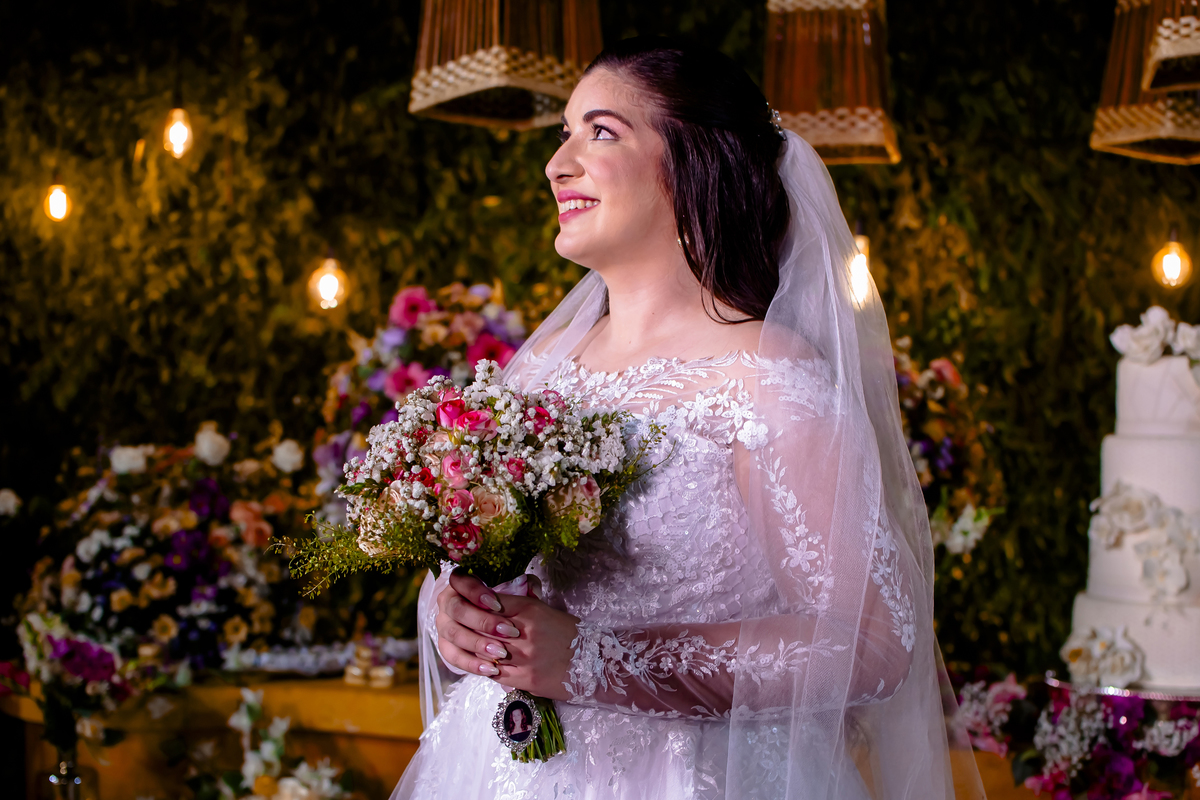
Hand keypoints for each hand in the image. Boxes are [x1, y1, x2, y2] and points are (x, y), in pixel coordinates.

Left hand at [435, 572, 578, 700]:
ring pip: (484, 652)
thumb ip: (518, 609)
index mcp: (529, 610)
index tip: (467, 605)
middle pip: (482, 628)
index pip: (489, 603)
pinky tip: (486, 666)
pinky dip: (487, 669)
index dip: (475, 604)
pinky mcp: (525, 679)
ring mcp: (523, 657)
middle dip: (470, 628)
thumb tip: (490, 607)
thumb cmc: (572, 635)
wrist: (596, 663)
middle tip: (462, 627)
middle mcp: (523, 632)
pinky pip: (496, 673)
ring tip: (471, 648)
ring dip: (475, 651)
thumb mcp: (546, 612)